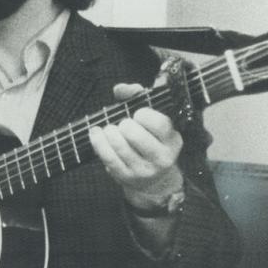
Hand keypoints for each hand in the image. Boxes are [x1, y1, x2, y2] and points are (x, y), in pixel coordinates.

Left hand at [86, 82, 184, 209]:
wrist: (153, 179)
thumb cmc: (149, 139)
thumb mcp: (151, 119)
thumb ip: (137, 97)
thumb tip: (121, 88)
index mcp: (172, 139)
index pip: (159, 124)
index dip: (144, 115)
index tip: (138, 114)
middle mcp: (162, 157)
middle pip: (135, 135)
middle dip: (124, 125)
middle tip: (123, 124)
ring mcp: (144, 169)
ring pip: (119, 146)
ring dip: (109, 133)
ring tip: (109, 129)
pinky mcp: (127, 177)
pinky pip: (108, 158)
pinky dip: (98, 142)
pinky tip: (95, 133)